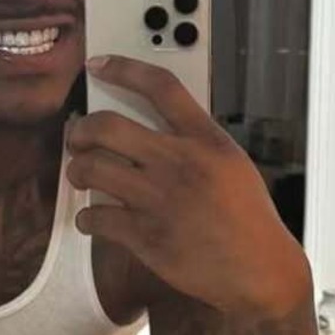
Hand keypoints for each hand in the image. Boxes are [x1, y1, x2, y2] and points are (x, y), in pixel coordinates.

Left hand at [67, 55, 311, 316]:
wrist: (258, 269)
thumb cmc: (246, 218)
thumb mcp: (232, 164)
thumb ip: (196, 142)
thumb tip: (152, 129)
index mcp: (206, 140)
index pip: (160, 87)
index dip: (123, 68)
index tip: (98, 65)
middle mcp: (180, 163)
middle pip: (108, 126)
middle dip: (81, 129)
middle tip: (76, 137)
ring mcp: (159, 200)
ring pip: (92, 169)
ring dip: (76, 169)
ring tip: (79, 173)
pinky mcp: (146, 236)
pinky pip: (96, 216)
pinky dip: (87, 217)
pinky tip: (92, 219)